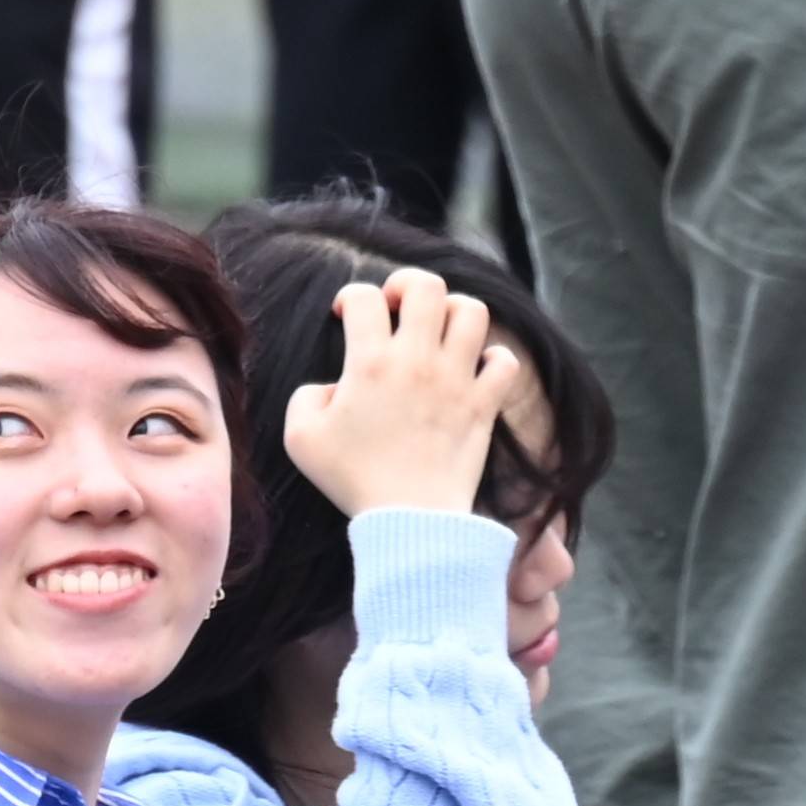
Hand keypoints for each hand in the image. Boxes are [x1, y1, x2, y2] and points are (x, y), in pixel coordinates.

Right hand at [274, 267, 540, 522]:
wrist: (408, 520)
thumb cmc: (352, 481)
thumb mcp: (301, 439)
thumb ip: (305, 398)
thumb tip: (331, 387)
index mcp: (370, 363)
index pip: (364, 298)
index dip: (350, 298)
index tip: (346, 316)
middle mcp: (417, 362)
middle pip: (427, 287)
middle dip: (407, 285)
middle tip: (397, 307)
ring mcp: (456, 381)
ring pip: (472, 312)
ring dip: (453, 313)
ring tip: (438, 332)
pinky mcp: (483, 405)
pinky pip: (504, 361)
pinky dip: (493, 359)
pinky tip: (473, 371)